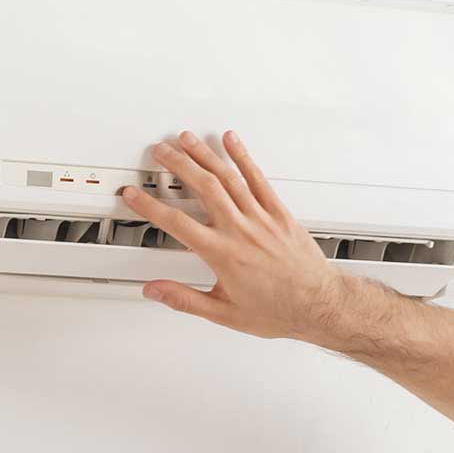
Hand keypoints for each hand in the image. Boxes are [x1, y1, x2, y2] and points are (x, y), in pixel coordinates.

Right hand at [119, 130, 363, 341]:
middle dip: (178, 165)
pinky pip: (258, 179)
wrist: (319, 305)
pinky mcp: (279, 213)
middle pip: (203, 187)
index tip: (134, 194)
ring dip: (205, 155)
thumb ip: (185, 299)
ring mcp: (261, 218)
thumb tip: (155, 290)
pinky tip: (231, 141)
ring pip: (228, 177)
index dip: (150, 206)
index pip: (177, 223)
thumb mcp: (224, 313)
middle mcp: (240, 230)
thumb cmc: (278, 310)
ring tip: (186, 139)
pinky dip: (243, 157)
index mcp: (222, 254)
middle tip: (160, 151)